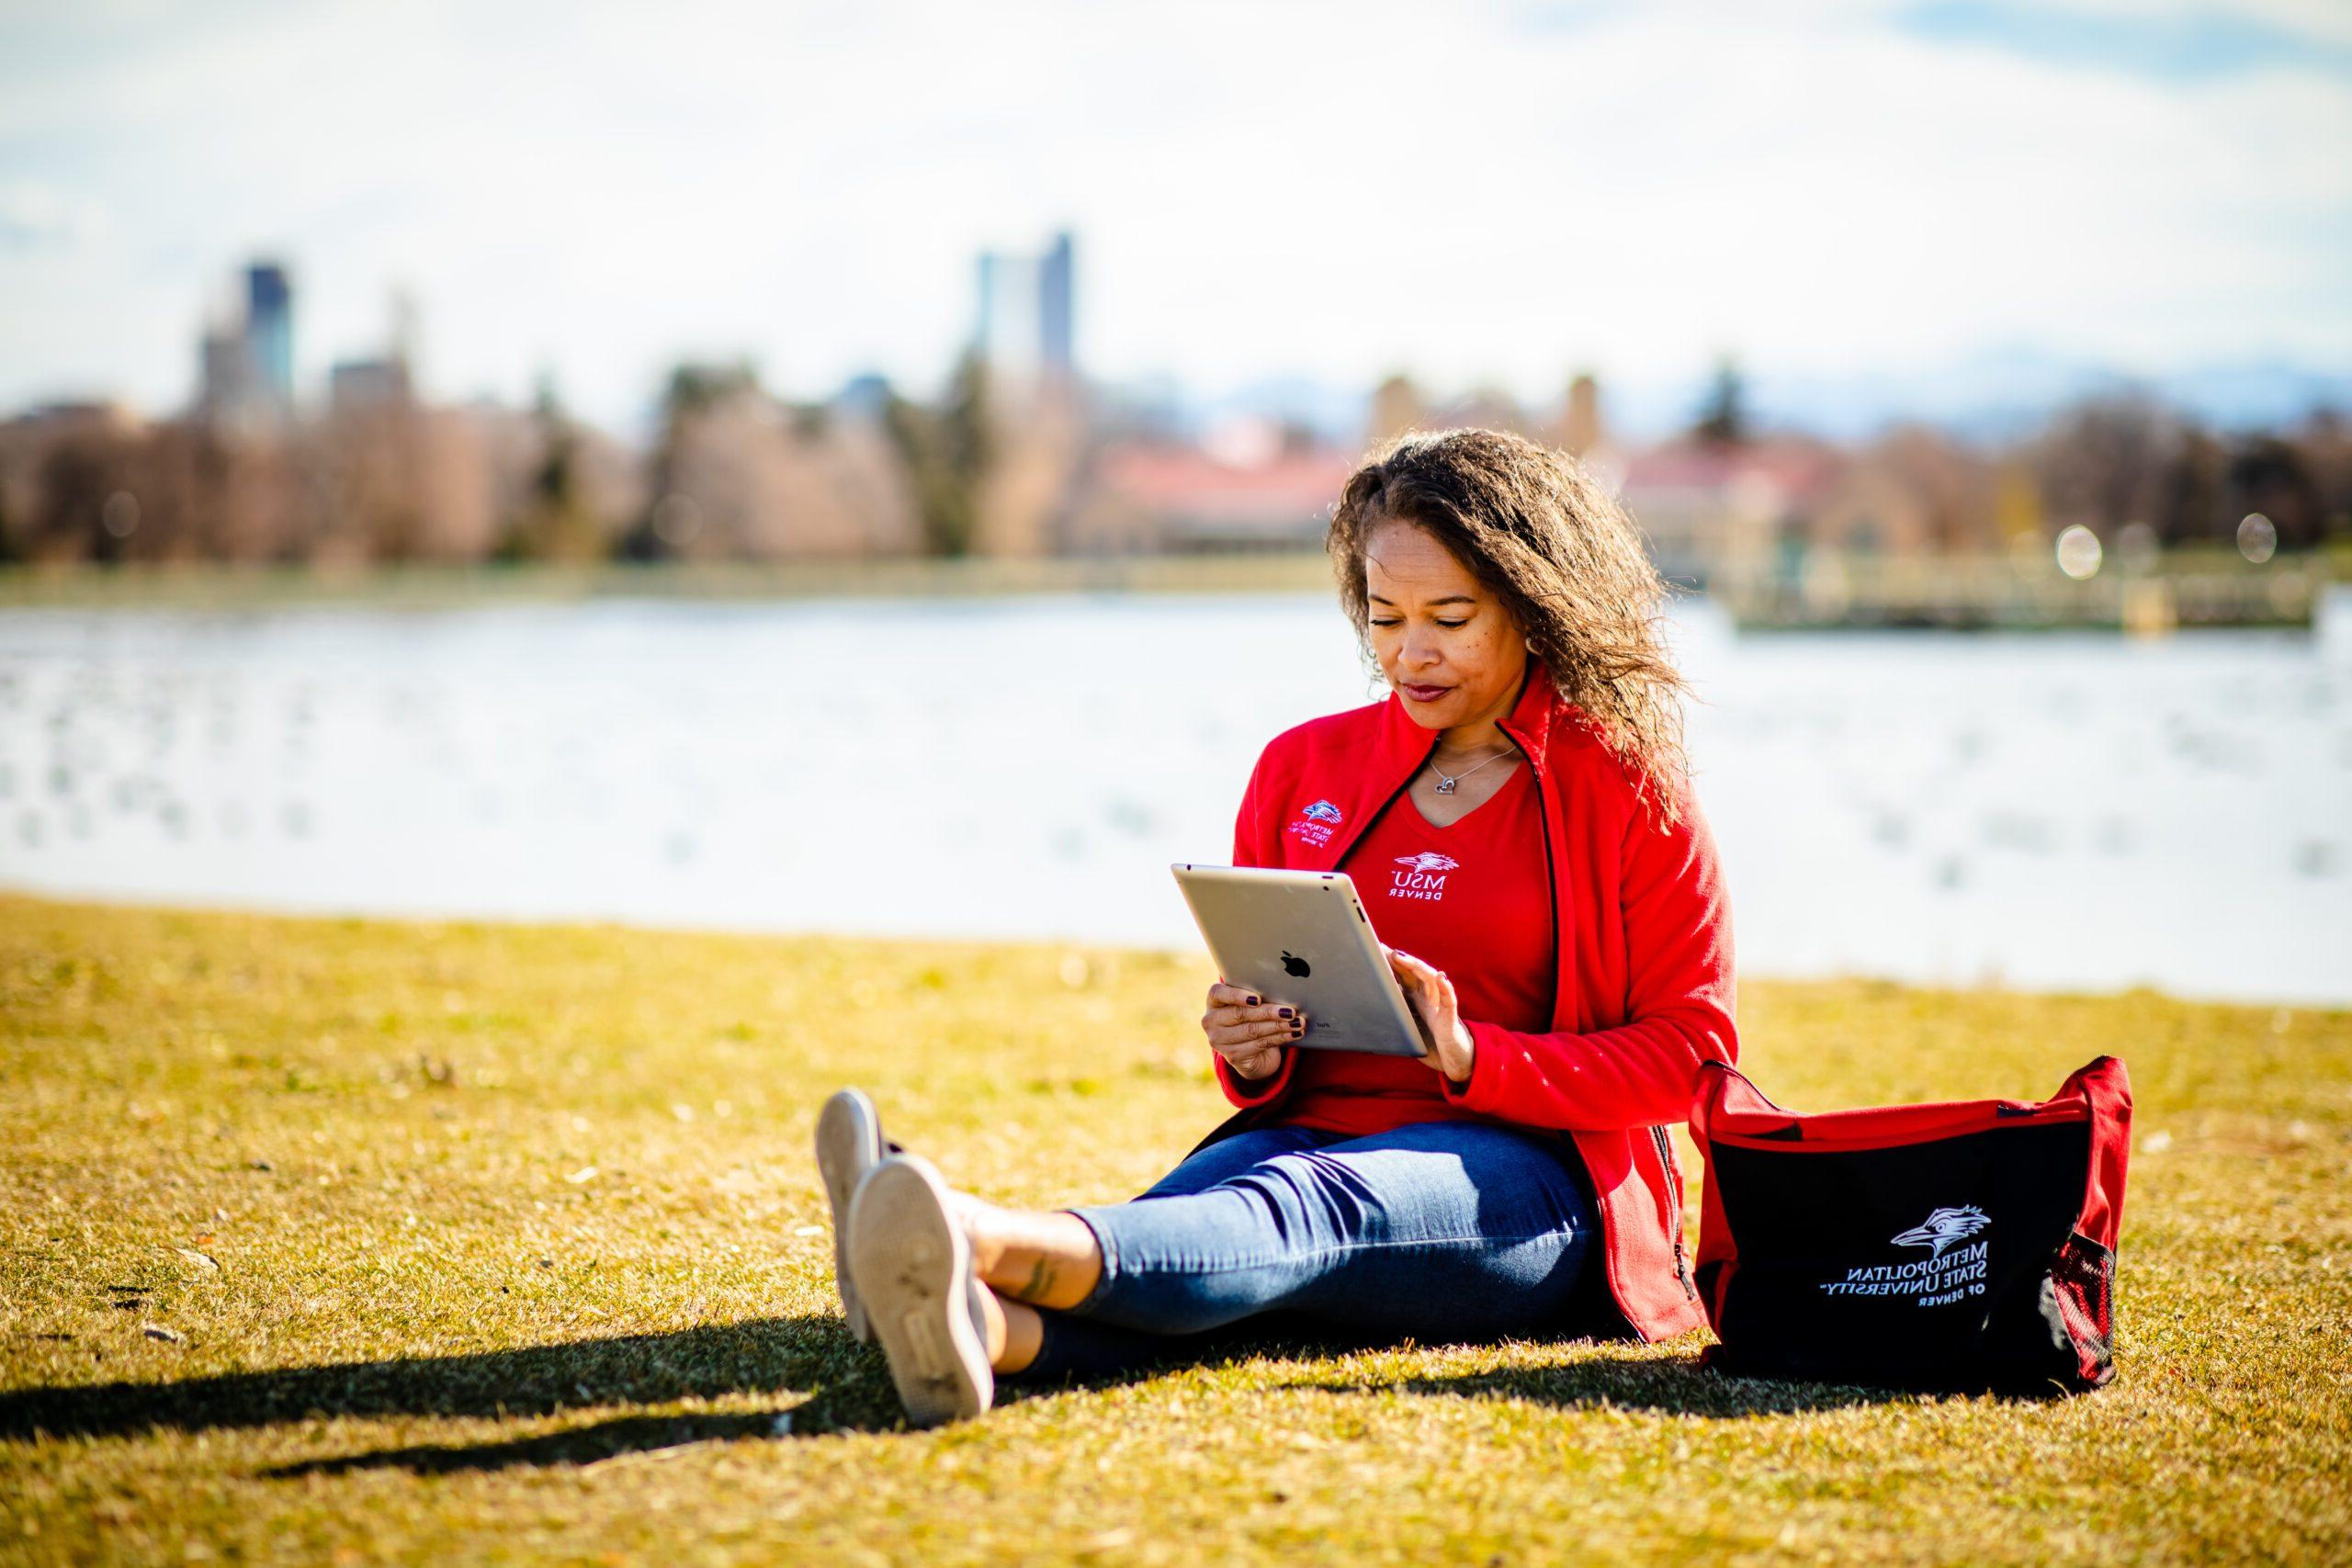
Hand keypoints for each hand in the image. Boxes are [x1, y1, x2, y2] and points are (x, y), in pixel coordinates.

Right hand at [1201, 980, 1303, 1080]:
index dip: (1237, 996)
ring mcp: (1219, 1041)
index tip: (1258, 999)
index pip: (1218, 994)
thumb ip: (1258, 996)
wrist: (1251, 1052)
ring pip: (1252, 1031)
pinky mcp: (1233, 1056)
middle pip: (1241, 1014)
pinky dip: (1280, 1037)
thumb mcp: (1250, 1004)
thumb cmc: (1252, 1018)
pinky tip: (1294, 1033)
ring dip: (1278, 1026)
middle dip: (1268, 1012)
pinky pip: (1260, 1044)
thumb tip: (1285, 990)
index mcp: (1213, 1001)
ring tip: (1297, 1022)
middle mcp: (1211, 1021)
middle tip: (1290, 1011)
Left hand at [1385, 947, 1475, 1083]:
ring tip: (1403, 957)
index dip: (1392, 962)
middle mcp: (1429, 997)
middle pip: (1416, 972)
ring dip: (1417, 967)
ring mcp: (1439, 1005)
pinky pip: (1449, 1001)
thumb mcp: (1407, 1023)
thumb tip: (1371, 1002)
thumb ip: (1395, 1012)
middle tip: (1384, 949)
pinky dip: (1446, 988)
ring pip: (1431, 980)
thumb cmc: (1430, 1038)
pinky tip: (1442, 977)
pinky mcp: (1449, 1018)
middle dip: (1401, 959)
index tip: (1376, 949)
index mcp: (1417, 997)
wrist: (1453, 1058)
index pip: (1404, 974)